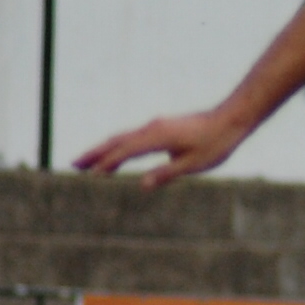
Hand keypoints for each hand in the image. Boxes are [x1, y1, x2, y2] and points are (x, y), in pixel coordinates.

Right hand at [72, 107, 253, 187]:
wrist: (231, 118)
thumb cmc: (216, 143)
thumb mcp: (193, 164)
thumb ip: (167, 174)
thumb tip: (142, 185)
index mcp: (157, 137)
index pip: (125, 151)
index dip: (107, 163)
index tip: (90, 175)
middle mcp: (152, 128)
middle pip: (116, 141)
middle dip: (94, 153)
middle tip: (73, 164)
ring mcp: (155, 126)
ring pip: (123, 137)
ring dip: (104, 149)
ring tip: (87, 162)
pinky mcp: (161, 127)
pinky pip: (133, 137)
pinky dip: (119, 146)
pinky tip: (116, 156)